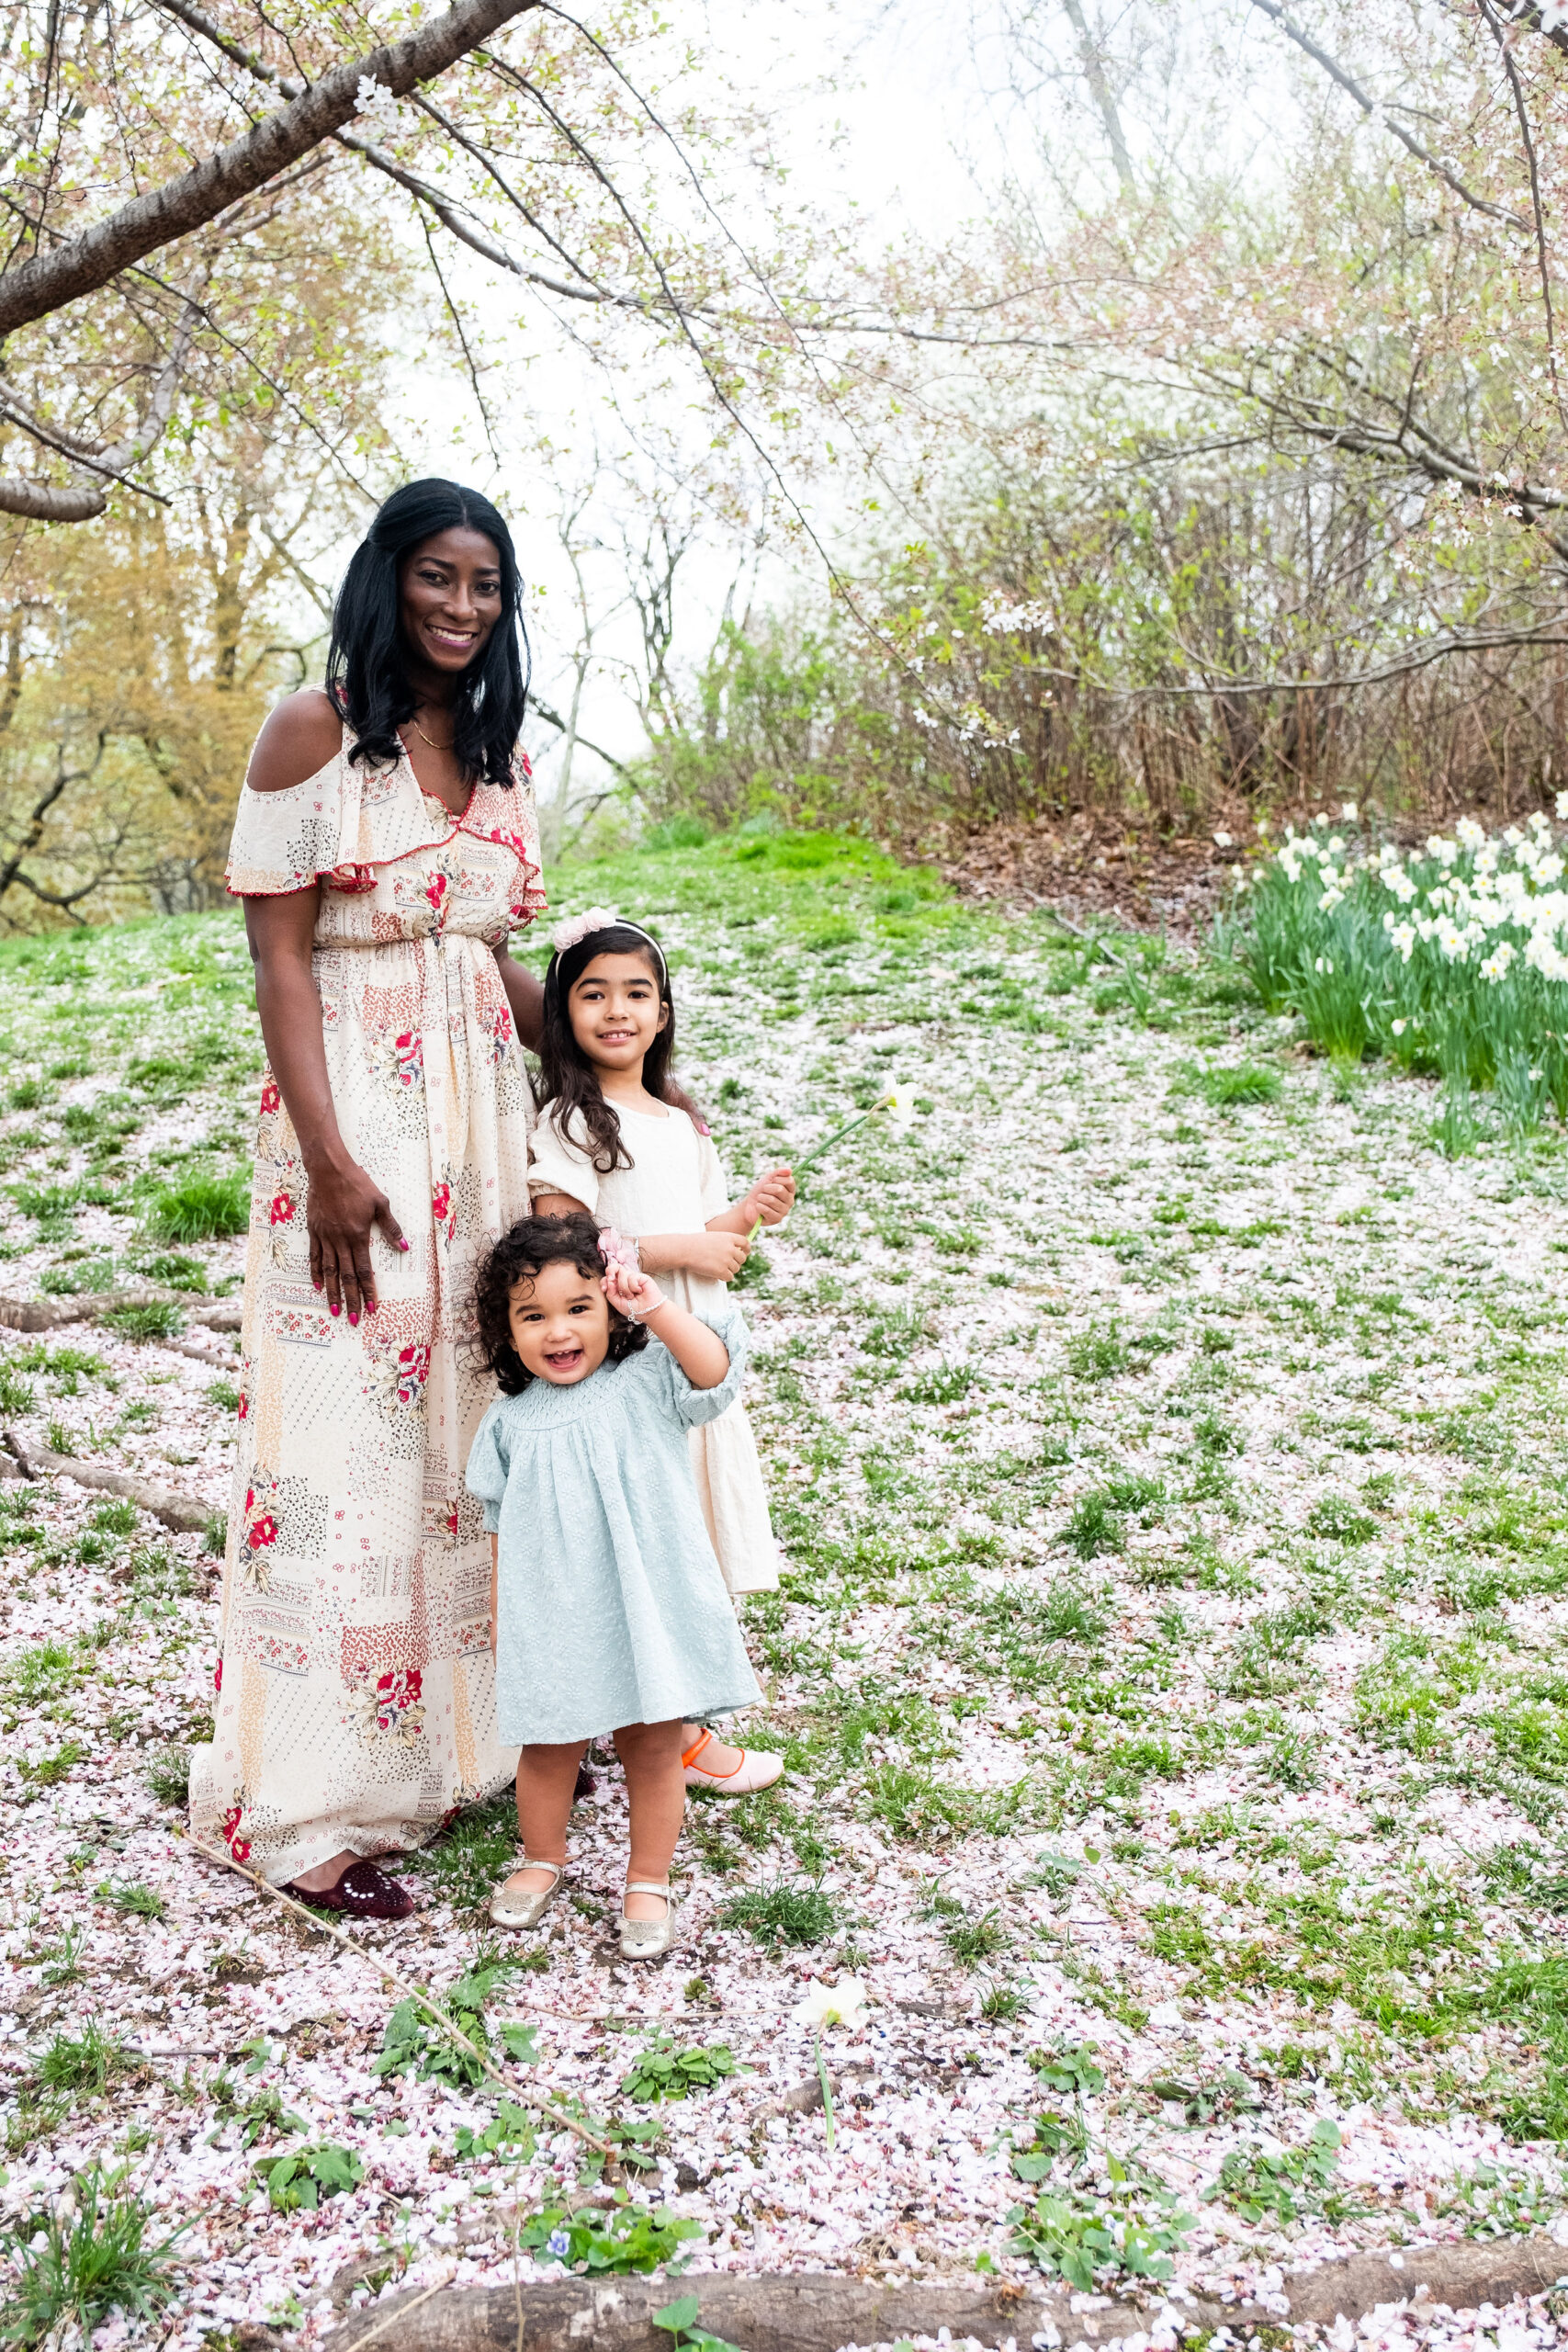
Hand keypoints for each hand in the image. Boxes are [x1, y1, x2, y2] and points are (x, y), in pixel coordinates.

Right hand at [306, 1156, 405, 1321]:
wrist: (329, 1171)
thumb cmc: (357, 1184)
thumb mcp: (380, 1203)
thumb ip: (391, 1227)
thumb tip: (405, 1247)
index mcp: (358, 1236)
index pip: (365, 1271)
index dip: (368, 1291)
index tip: (371, 1308)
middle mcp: (340, 1241)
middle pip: (347, 1276)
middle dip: (351, 1300)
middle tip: (353, 1319)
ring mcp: (325, 1237)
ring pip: (328, 1271)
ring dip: (332, 1292)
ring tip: (335, 1309)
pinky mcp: (314, 1231)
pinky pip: (314, 1256)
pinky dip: (315, 1272)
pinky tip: (317, 1285)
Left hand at [604, 1261, 667, 1320]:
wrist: (648, 1312)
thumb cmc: (634, 1309)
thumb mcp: (618, 1303)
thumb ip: (611, 1293)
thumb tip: (609, 1281)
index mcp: (617, 1286)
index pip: (607, 1278)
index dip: (604, 1281)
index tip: (604, 1289)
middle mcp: (624, 1280)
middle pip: (614, 1267)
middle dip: (610, 1271)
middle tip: (611, 1279)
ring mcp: (632, 1277)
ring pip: (622, 1274)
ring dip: (625, 1288)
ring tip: (631, 1296)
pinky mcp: (641, 1276)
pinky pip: (631, 1277)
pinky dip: (634, 1287)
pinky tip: (639, 1291)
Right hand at [680, 1232, 750, 1280]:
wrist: (685, 1249)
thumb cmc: (696, 1243)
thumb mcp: (714, 1237)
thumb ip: (726, 1243)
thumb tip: (737, 1252)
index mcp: (729, 1237)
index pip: (745, 1243)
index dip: (746, 1249)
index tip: (744, 1253)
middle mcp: (730, 1248)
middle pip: (742, 1258)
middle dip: (736, 1262)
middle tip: (727, 1264)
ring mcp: (726, 1260)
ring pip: (736, 1269)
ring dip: (729, 1270)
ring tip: (717, 1267)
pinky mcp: (721, 1271)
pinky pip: (729, 1277)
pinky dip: (724, 1277)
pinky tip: (716, 1274)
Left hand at [741, 1165, 794, 1227]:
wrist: (749, 1206)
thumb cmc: (760, 1191)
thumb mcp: (768, 1179)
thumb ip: (778, 1172)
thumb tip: (789, 1170)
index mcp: (790, 1190)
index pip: (789, 1181)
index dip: (777, 1179)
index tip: (770, 1181)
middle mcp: (790, 1201)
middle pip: (779, 1190)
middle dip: (766, 1188)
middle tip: (762, 1191)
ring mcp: (784, 1211)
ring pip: (771, 1200)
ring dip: (761, 1198)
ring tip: (760, 1200)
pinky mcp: (777, 1219)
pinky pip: (766, 1209)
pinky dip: (759, 1206)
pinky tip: (759, 1207)